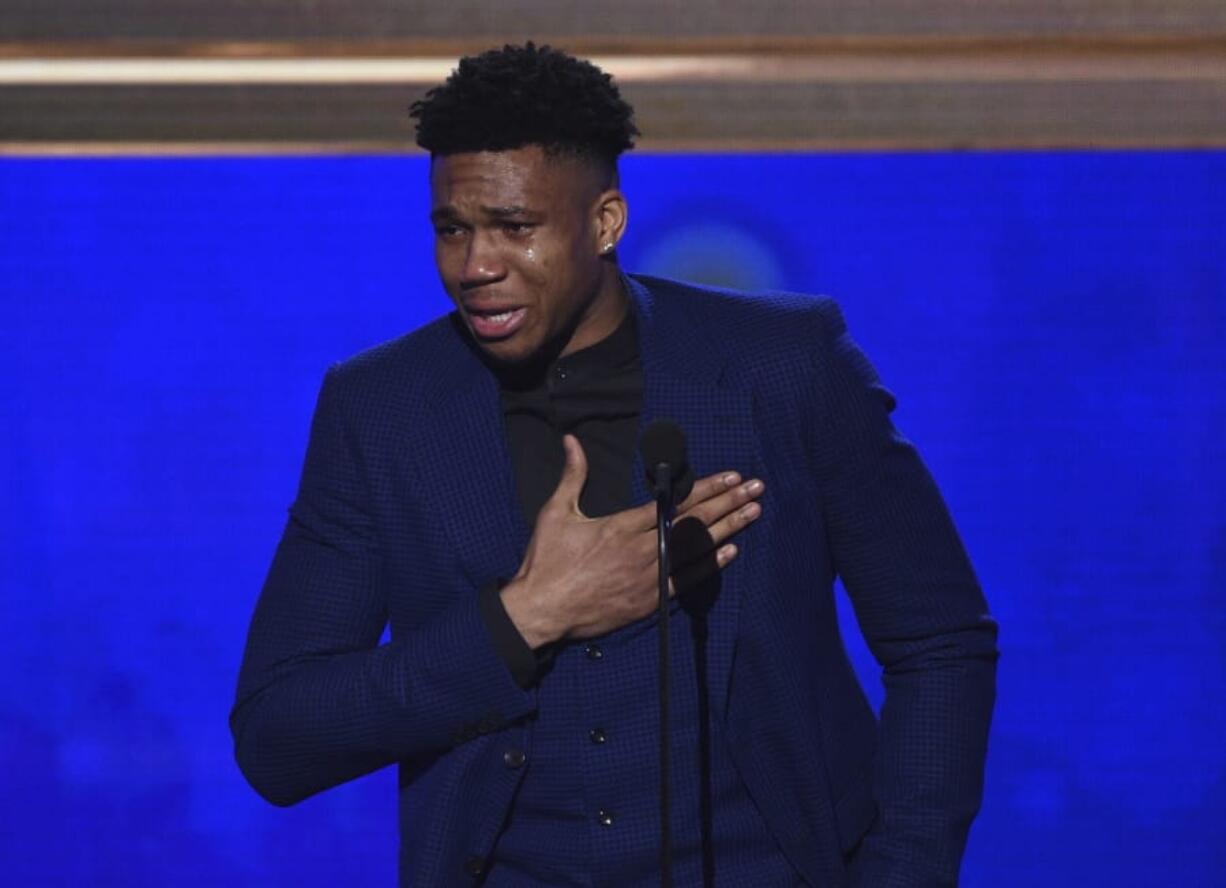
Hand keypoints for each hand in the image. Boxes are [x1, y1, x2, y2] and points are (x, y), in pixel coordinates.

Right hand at [500, 434, 764, 647]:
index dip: (707, 488)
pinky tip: (732, 551)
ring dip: (729, 529)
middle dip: (729, 502)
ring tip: (754, 512)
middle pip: (695, 523)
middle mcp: (642, 550)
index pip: (674, 502)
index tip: (731, 476)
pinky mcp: (649, 601)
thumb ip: (572, 475)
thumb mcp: (555, 512)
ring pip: (697, 549)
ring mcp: (649, 577)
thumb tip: (572, 440)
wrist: (541, 611)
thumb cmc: (546, 561)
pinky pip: (688, 581)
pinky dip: (710, 566)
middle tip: (756, 488)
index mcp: (622, 527)